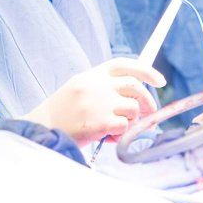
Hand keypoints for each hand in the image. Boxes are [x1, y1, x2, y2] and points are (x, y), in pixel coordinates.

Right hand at [22, 58, 164, 145]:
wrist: (43, 128)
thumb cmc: (64, 112)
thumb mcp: (79, 88)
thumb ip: (103, 86)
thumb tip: (135, 90)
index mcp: (91, 75)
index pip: (124, 65)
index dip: (146, 71)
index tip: (160, 81)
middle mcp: (96, 85)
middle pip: (135, 87)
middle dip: (148, 102)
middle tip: (149, 114)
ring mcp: (98, 103)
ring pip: (133, 108)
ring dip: (132, 121)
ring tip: (117, 128)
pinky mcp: (99, 122)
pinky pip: (125, 127)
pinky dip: (121, 134)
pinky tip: (108, 137)